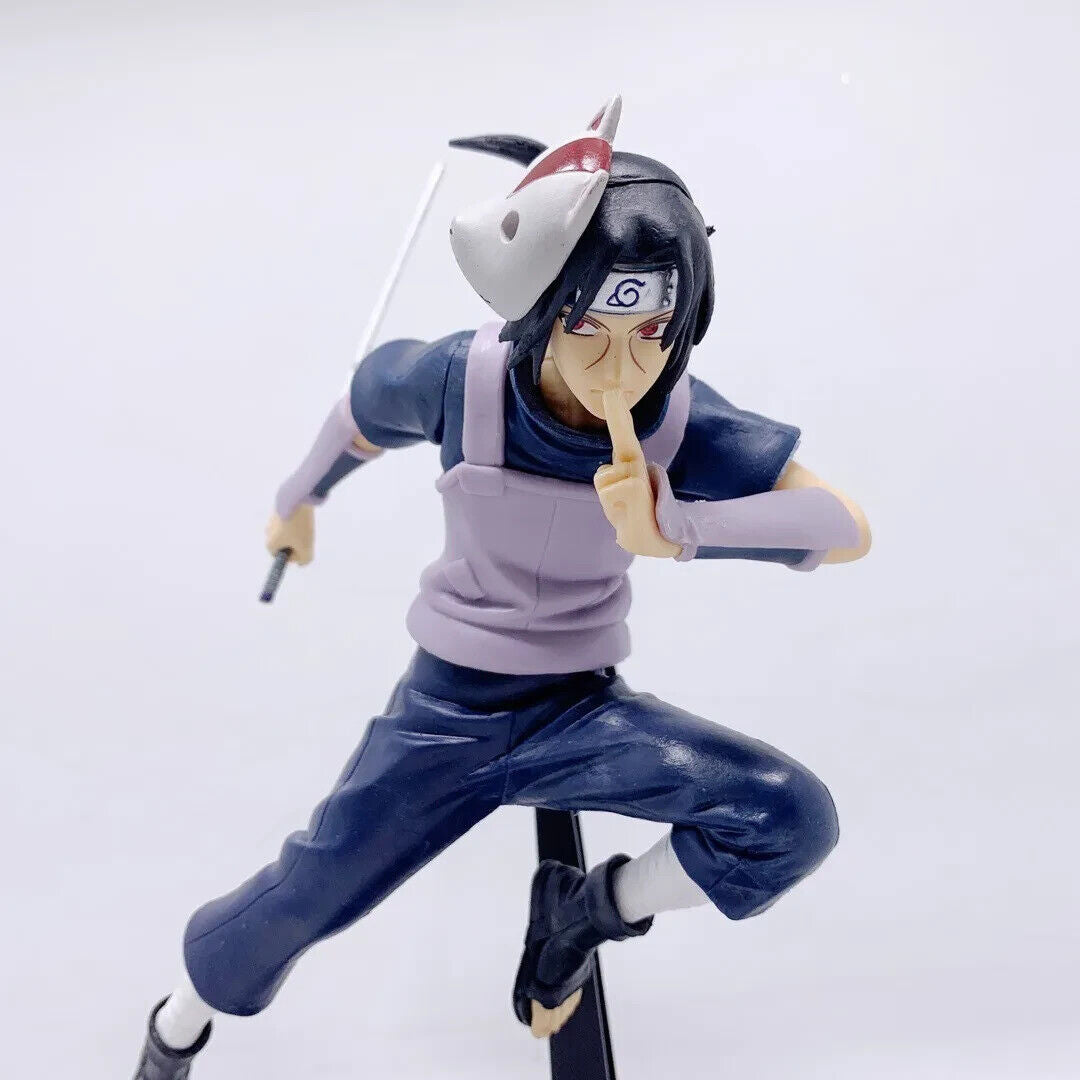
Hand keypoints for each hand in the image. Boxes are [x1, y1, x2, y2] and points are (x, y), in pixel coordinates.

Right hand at [265, 504, 314, 565]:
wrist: (296, 498)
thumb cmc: (299, 526)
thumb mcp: (306, 547)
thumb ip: (304, 560)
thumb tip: (301, 562)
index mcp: (270, 543)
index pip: (280, 556)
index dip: (293, 555)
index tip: (302, 547)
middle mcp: (267, 532)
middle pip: (284, 543)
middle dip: (295, 542)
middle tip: (306, 535)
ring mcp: (272, 519)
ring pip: (287, 531)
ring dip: (297, 530)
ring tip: (305, 524)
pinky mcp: (279, 509)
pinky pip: (289, 519)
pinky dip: (296, 520)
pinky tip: (303, 516)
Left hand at [593, 389, 681, 557]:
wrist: (650, 542)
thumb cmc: (630, 517)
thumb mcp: (615, 496)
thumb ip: (611, 479)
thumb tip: (606, 473)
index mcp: (630, 466)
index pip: (623, 436)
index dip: (618, 414)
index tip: (614, 390)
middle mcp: (636, 466)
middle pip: (624, 436)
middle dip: (617, 412)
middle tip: (612, 389)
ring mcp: (638, 476)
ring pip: (604, 478)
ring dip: (607, 497)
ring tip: (624, 508)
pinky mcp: (637, 486)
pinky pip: (609, 491)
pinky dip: (612, 505)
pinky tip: (628, 512)